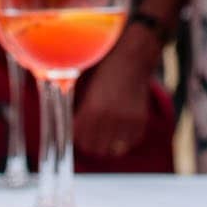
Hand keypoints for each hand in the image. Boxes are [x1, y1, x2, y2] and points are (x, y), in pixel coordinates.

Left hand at [71, 33, 155, 159]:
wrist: (133, 57)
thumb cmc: (105, 66)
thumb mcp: (85, 83)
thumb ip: (76, 102)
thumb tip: (65, 117)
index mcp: (93, 108)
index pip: (79, 137)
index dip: (76, 135)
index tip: (77, 130)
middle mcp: (110, 118)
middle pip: (95, 148)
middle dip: (90, 143)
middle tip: (89, 135)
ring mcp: (127, 121)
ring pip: (113, 149)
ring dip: (107, 144)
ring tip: (104, 136)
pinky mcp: (140, 121)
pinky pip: (130, 142)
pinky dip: (124, 140)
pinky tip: (119, 130)